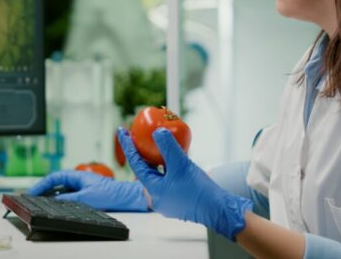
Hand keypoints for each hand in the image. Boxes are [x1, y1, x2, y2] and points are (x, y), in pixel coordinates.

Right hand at [27, 170, 148, 211]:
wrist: (126, 197)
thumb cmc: (110, 193)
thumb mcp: (86, 197)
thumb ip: (68, 199)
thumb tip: (53, 201)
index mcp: (77, 176)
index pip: (54, 177)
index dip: (41, 184)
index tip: (31, 191)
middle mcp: (78, 180)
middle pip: (56, 184)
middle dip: (43, 190)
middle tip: (31, 198)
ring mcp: (82, 187)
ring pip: (61, 191)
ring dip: (51, 196)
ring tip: (40, 203)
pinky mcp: (86, 195)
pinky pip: (68, 197)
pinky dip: (60, 201)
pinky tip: (56, 207)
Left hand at [118, 127, 252, 240]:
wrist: (218, 209)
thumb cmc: (199, 190)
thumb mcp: (181, 164)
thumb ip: (168, 147)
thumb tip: (157, 132)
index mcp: (152, 190)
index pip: (136, 163)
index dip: (128, 145)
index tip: (122, 131)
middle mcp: (157, 197)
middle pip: (145, 169)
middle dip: (142, 152)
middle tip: (139, 136)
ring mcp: (167, 200)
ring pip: (157, 175)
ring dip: (156, 160)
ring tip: (156, 145)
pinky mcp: (178, 200)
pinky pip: (167, 180)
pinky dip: (167, 168)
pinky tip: (173, 159)